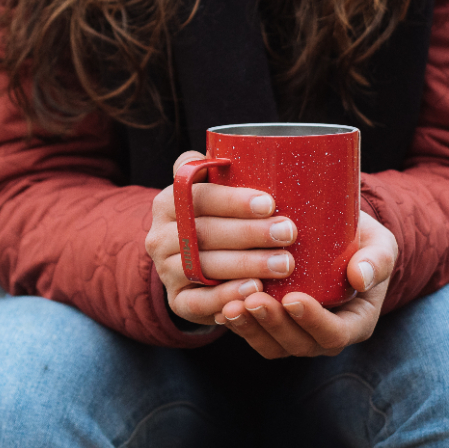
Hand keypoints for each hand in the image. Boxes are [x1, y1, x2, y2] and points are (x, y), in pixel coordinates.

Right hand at [145, 150, 300, 327]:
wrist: (188, 259)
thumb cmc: (214, 215)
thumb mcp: (209, 187)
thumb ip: (217, 167)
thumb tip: (247, 145)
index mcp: (168, 201)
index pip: (198, 197)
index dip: (233, 200)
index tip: (270, 203)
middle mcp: (160, 235)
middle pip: (205, 233)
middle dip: (250, 234)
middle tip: (288, 233)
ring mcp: (166, 270)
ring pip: (206, 266)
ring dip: (248, 265)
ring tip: (285, 264)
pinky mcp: (177, 301)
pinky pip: (199, 302)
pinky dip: (228, 297)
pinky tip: (255, 290)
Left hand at [216, 211, 396, 357]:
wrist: (338, 238)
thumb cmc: (362, 241)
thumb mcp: (380, 245)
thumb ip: (377, 259)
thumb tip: (361, 277)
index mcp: (355, 323)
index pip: (334, 334)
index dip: (313, 322)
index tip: (294, 298)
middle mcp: (324, 336)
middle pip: (298, 344)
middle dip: (274, 325)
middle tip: (254, 300)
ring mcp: (296, 334)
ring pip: (271, 345)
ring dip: (250, 328)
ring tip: (230, 306)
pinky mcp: (273, 326)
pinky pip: (254, 334)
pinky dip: (238, 323)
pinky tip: (220, 305)